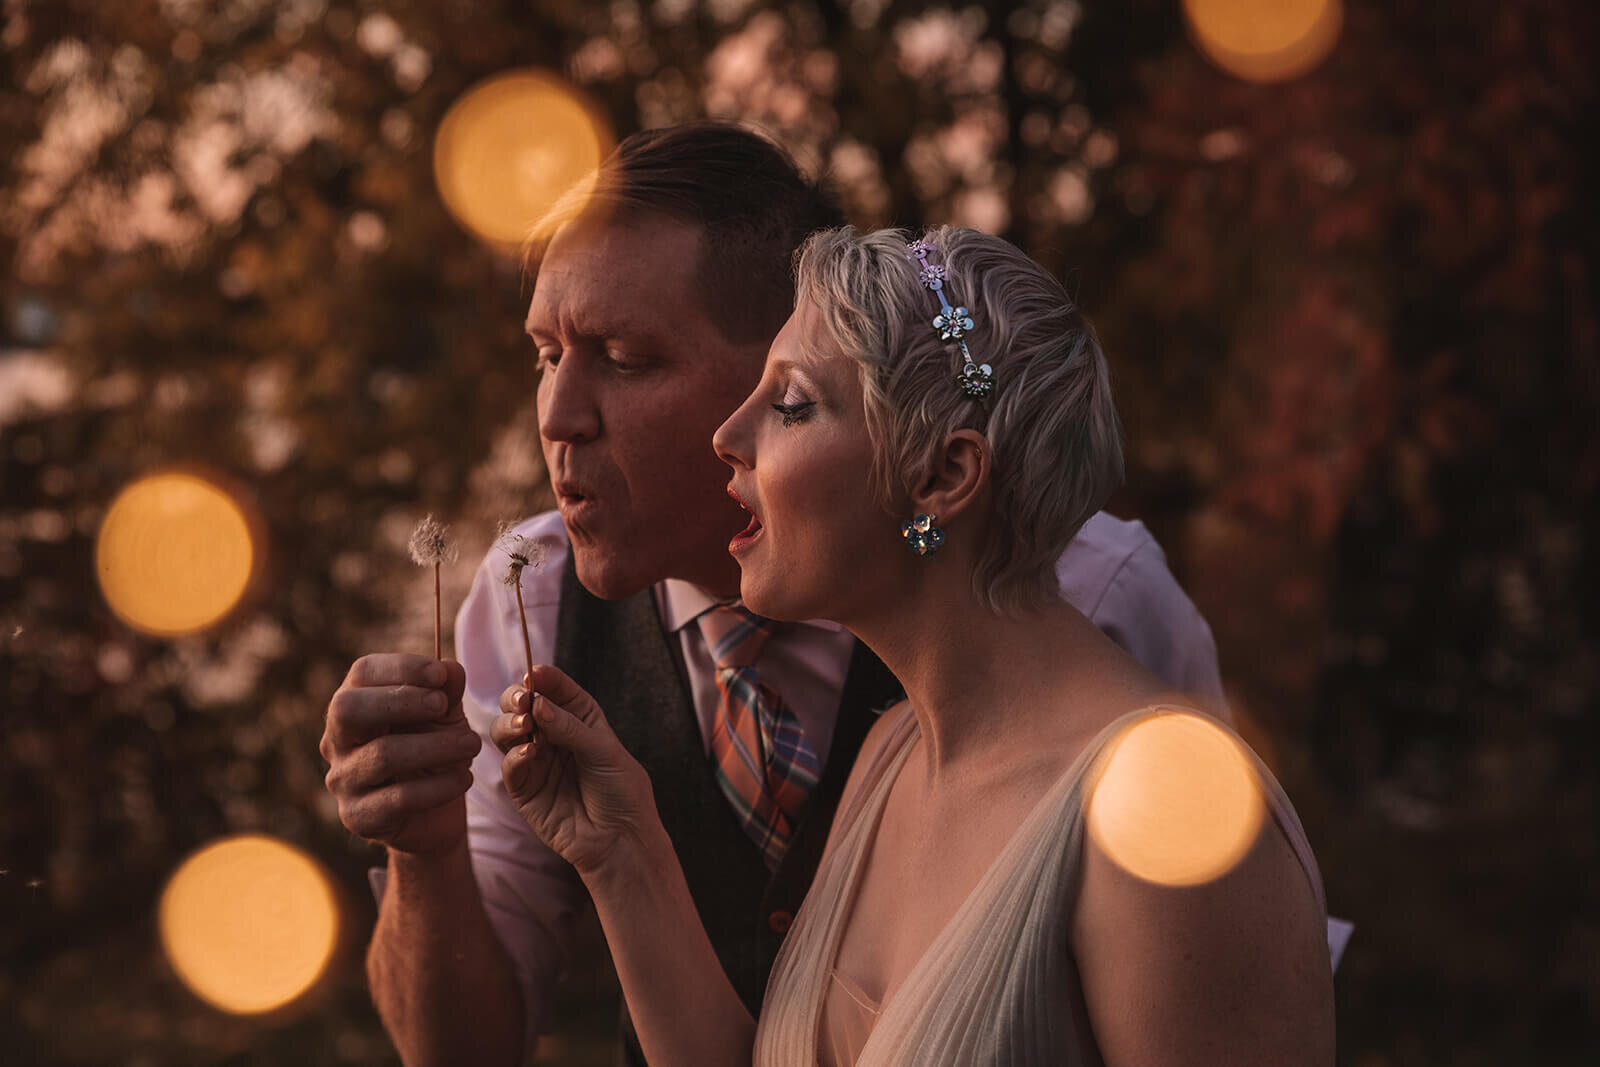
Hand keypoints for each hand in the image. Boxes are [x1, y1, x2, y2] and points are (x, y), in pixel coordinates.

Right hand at [321, 654, 480, 856]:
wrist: (435, 815)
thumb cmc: (434, 751)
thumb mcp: (445, 715)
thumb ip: (446, 689)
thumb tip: (450, 669)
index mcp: (354, 705)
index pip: (361, 673)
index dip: (401, 667)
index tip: (440, 673)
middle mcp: (338, 741)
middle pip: (347, 709)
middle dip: (401, 701)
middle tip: (442, 705)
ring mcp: (343, 780)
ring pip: (381, 755)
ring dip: (436, 746)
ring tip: (471, 744)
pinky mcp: (358, 816)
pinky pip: (398, 798)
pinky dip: (439, 786)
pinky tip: (464, 779)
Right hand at [493, 664, 654, 881]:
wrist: (619, 840)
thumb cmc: (621, 792)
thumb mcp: (605, 752)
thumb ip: (571, 727)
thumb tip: (538, 705)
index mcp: (580, 719)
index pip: (556, 690)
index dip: (543, 678)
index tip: (534, 674)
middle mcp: (554, 736)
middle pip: (523, 706)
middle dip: (517, 698)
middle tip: (523, 700)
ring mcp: (536, 761)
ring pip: (507, 731)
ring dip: (510, 723)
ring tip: (525, 725)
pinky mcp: (524, 789)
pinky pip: (510, 765)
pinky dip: (515, 755)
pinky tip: (530, 753)